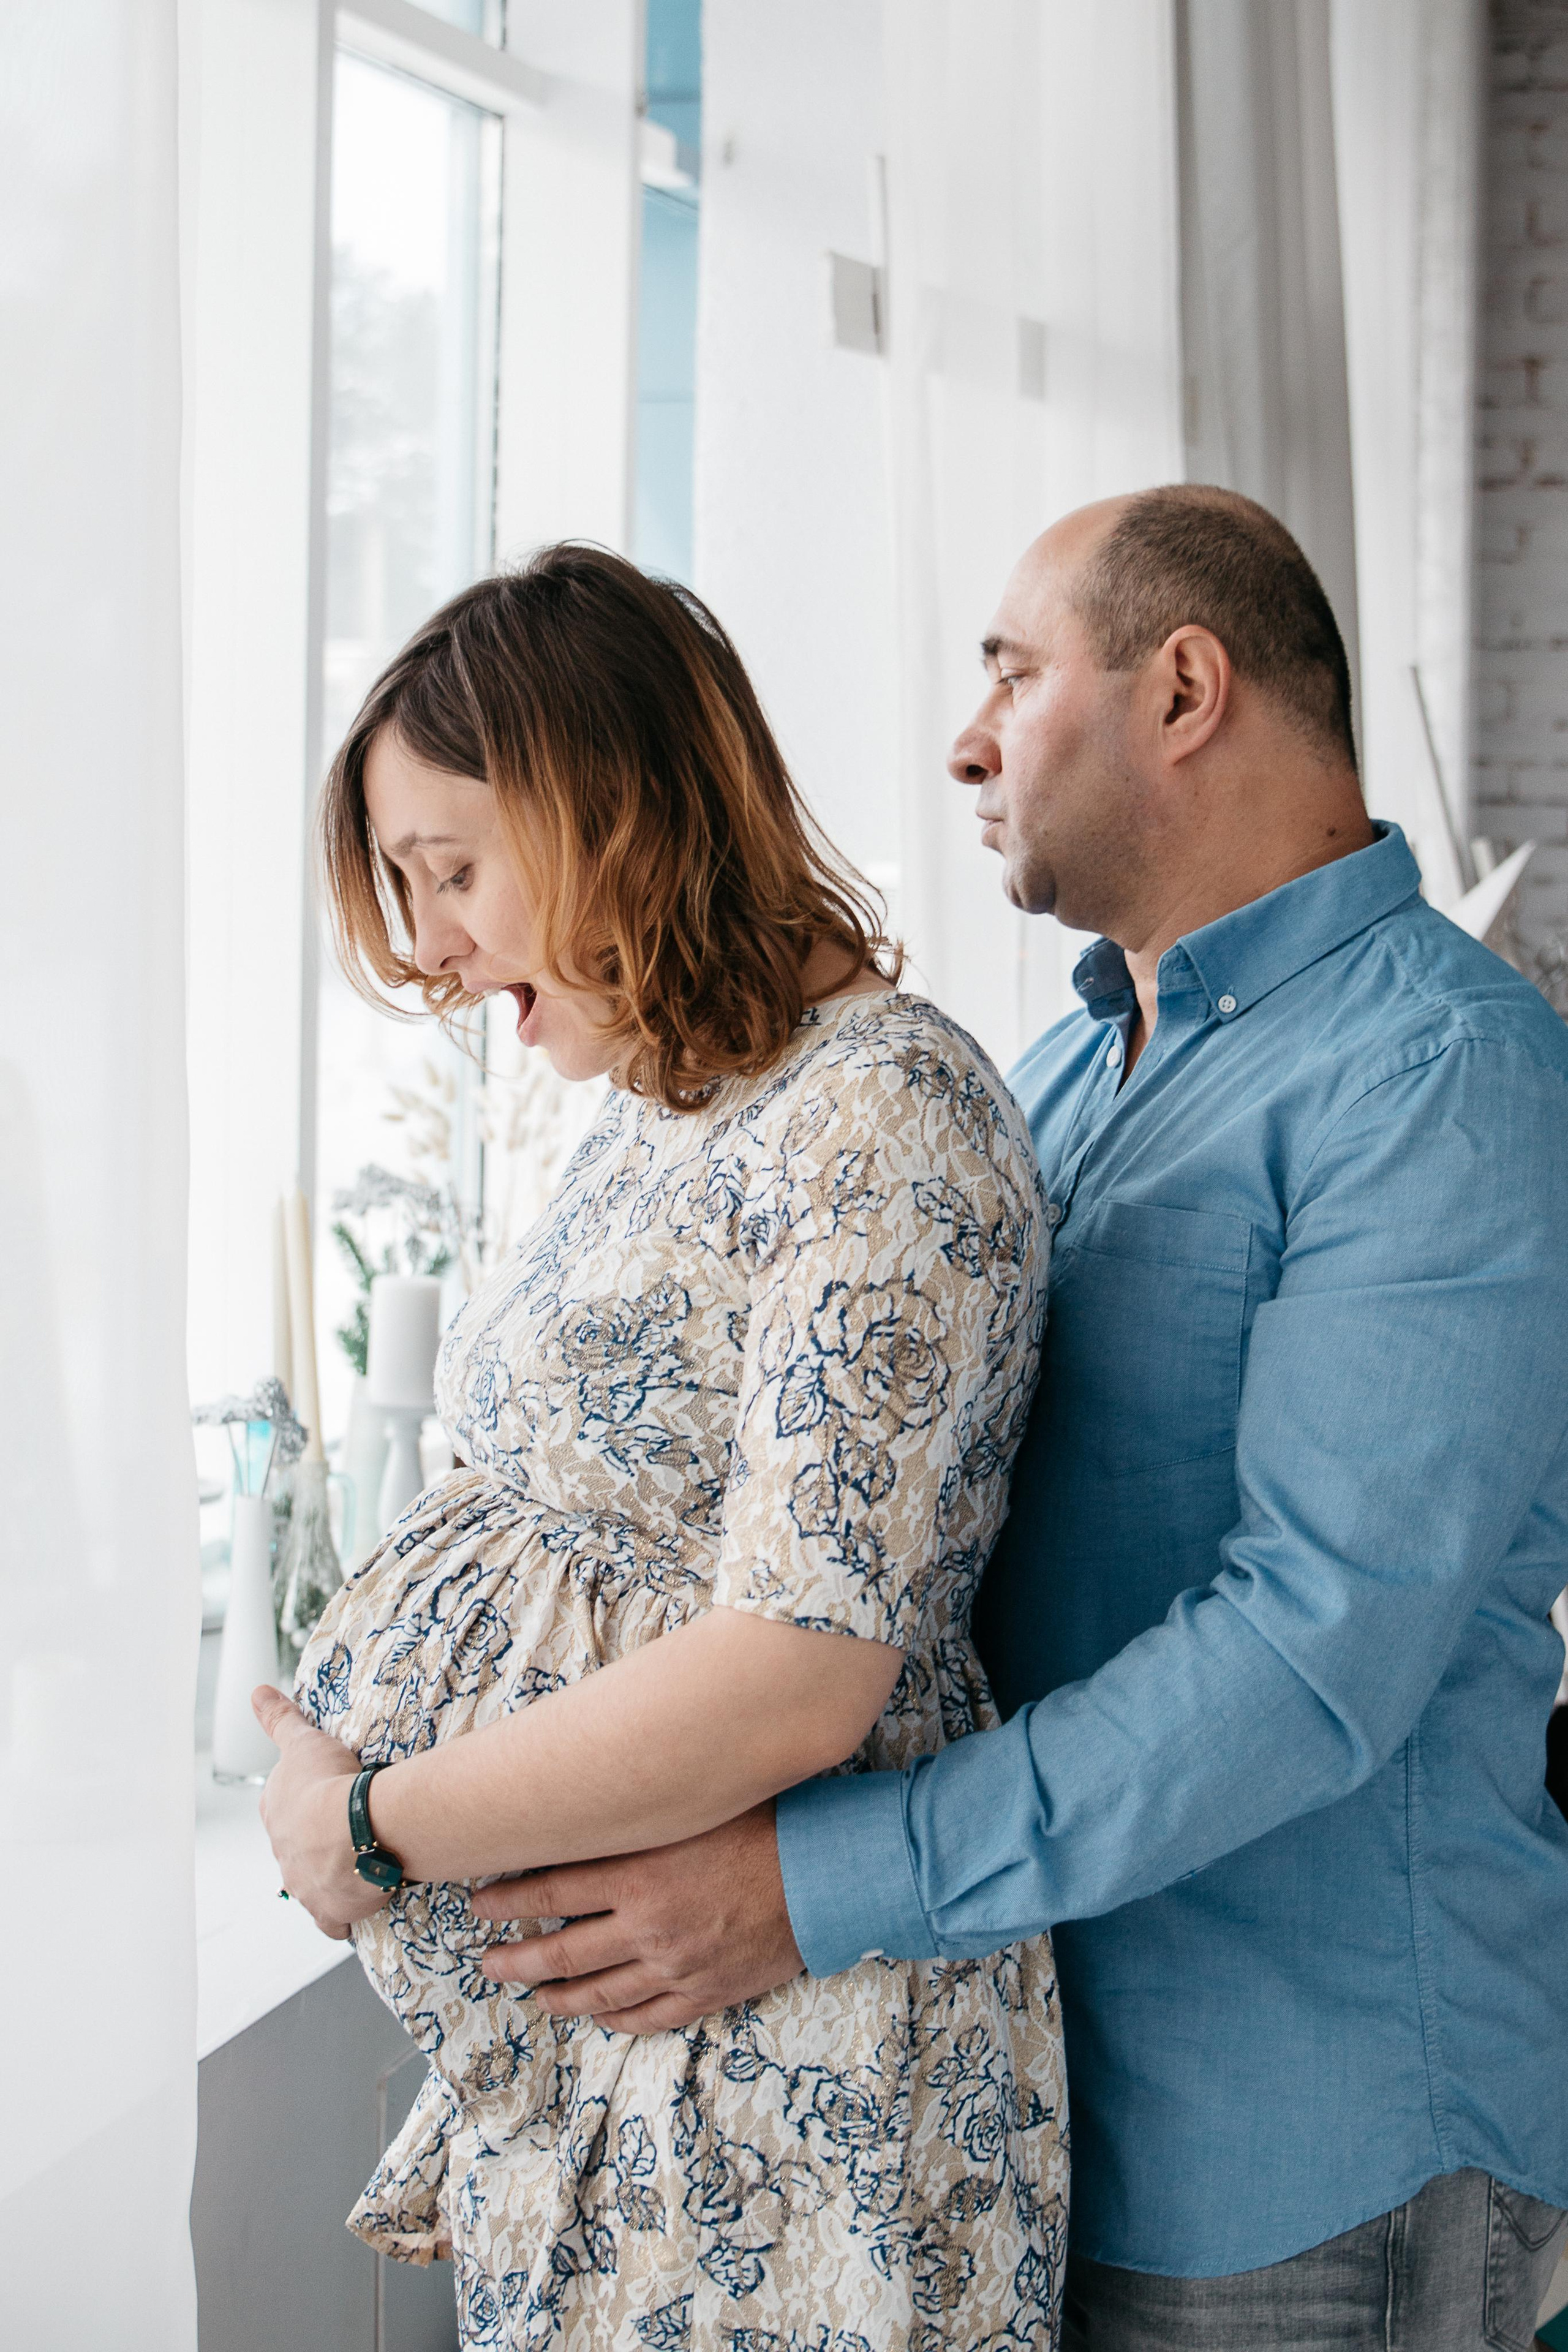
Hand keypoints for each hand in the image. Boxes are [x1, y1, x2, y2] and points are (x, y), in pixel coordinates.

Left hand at [252, 1686, 389, 1941]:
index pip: (282, 1807)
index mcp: (275, 1813)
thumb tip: (256, 1692)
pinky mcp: (329, 1910)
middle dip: (318, 1840)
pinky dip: (343, 1913)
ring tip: (359, 1863)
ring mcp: (304, 1885)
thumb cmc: (327, 1783)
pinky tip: (360, 1902)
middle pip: (298, 1847)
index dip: (304, 1801)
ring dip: (330, 1875)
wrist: (351, 1831)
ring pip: (312, 1883)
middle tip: (348, 1828)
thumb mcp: (302, 1741)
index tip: (325, 1797)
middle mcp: (283, 1853)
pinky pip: (333, 1920)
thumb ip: (279, 1719)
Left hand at [471, 1801, 803, 2032]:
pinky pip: (647, 2016)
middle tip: (486, 1963)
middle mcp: (648, 1925)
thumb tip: (587, 1799)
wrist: (824, 1874)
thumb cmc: (761, 1823)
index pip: (550, 1892)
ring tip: (530, 1994)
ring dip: (556, 1995)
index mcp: (638, 1873)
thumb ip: (637, 1812)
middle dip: (516, 1959)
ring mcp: (675, 1966)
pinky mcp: (705, 1991)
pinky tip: (596, 2015)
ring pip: (599, 1992)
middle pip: (562, 1953)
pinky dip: (614, 2019)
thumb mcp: (690, 1805)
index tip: (476, 1903)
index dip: (506, 1901)